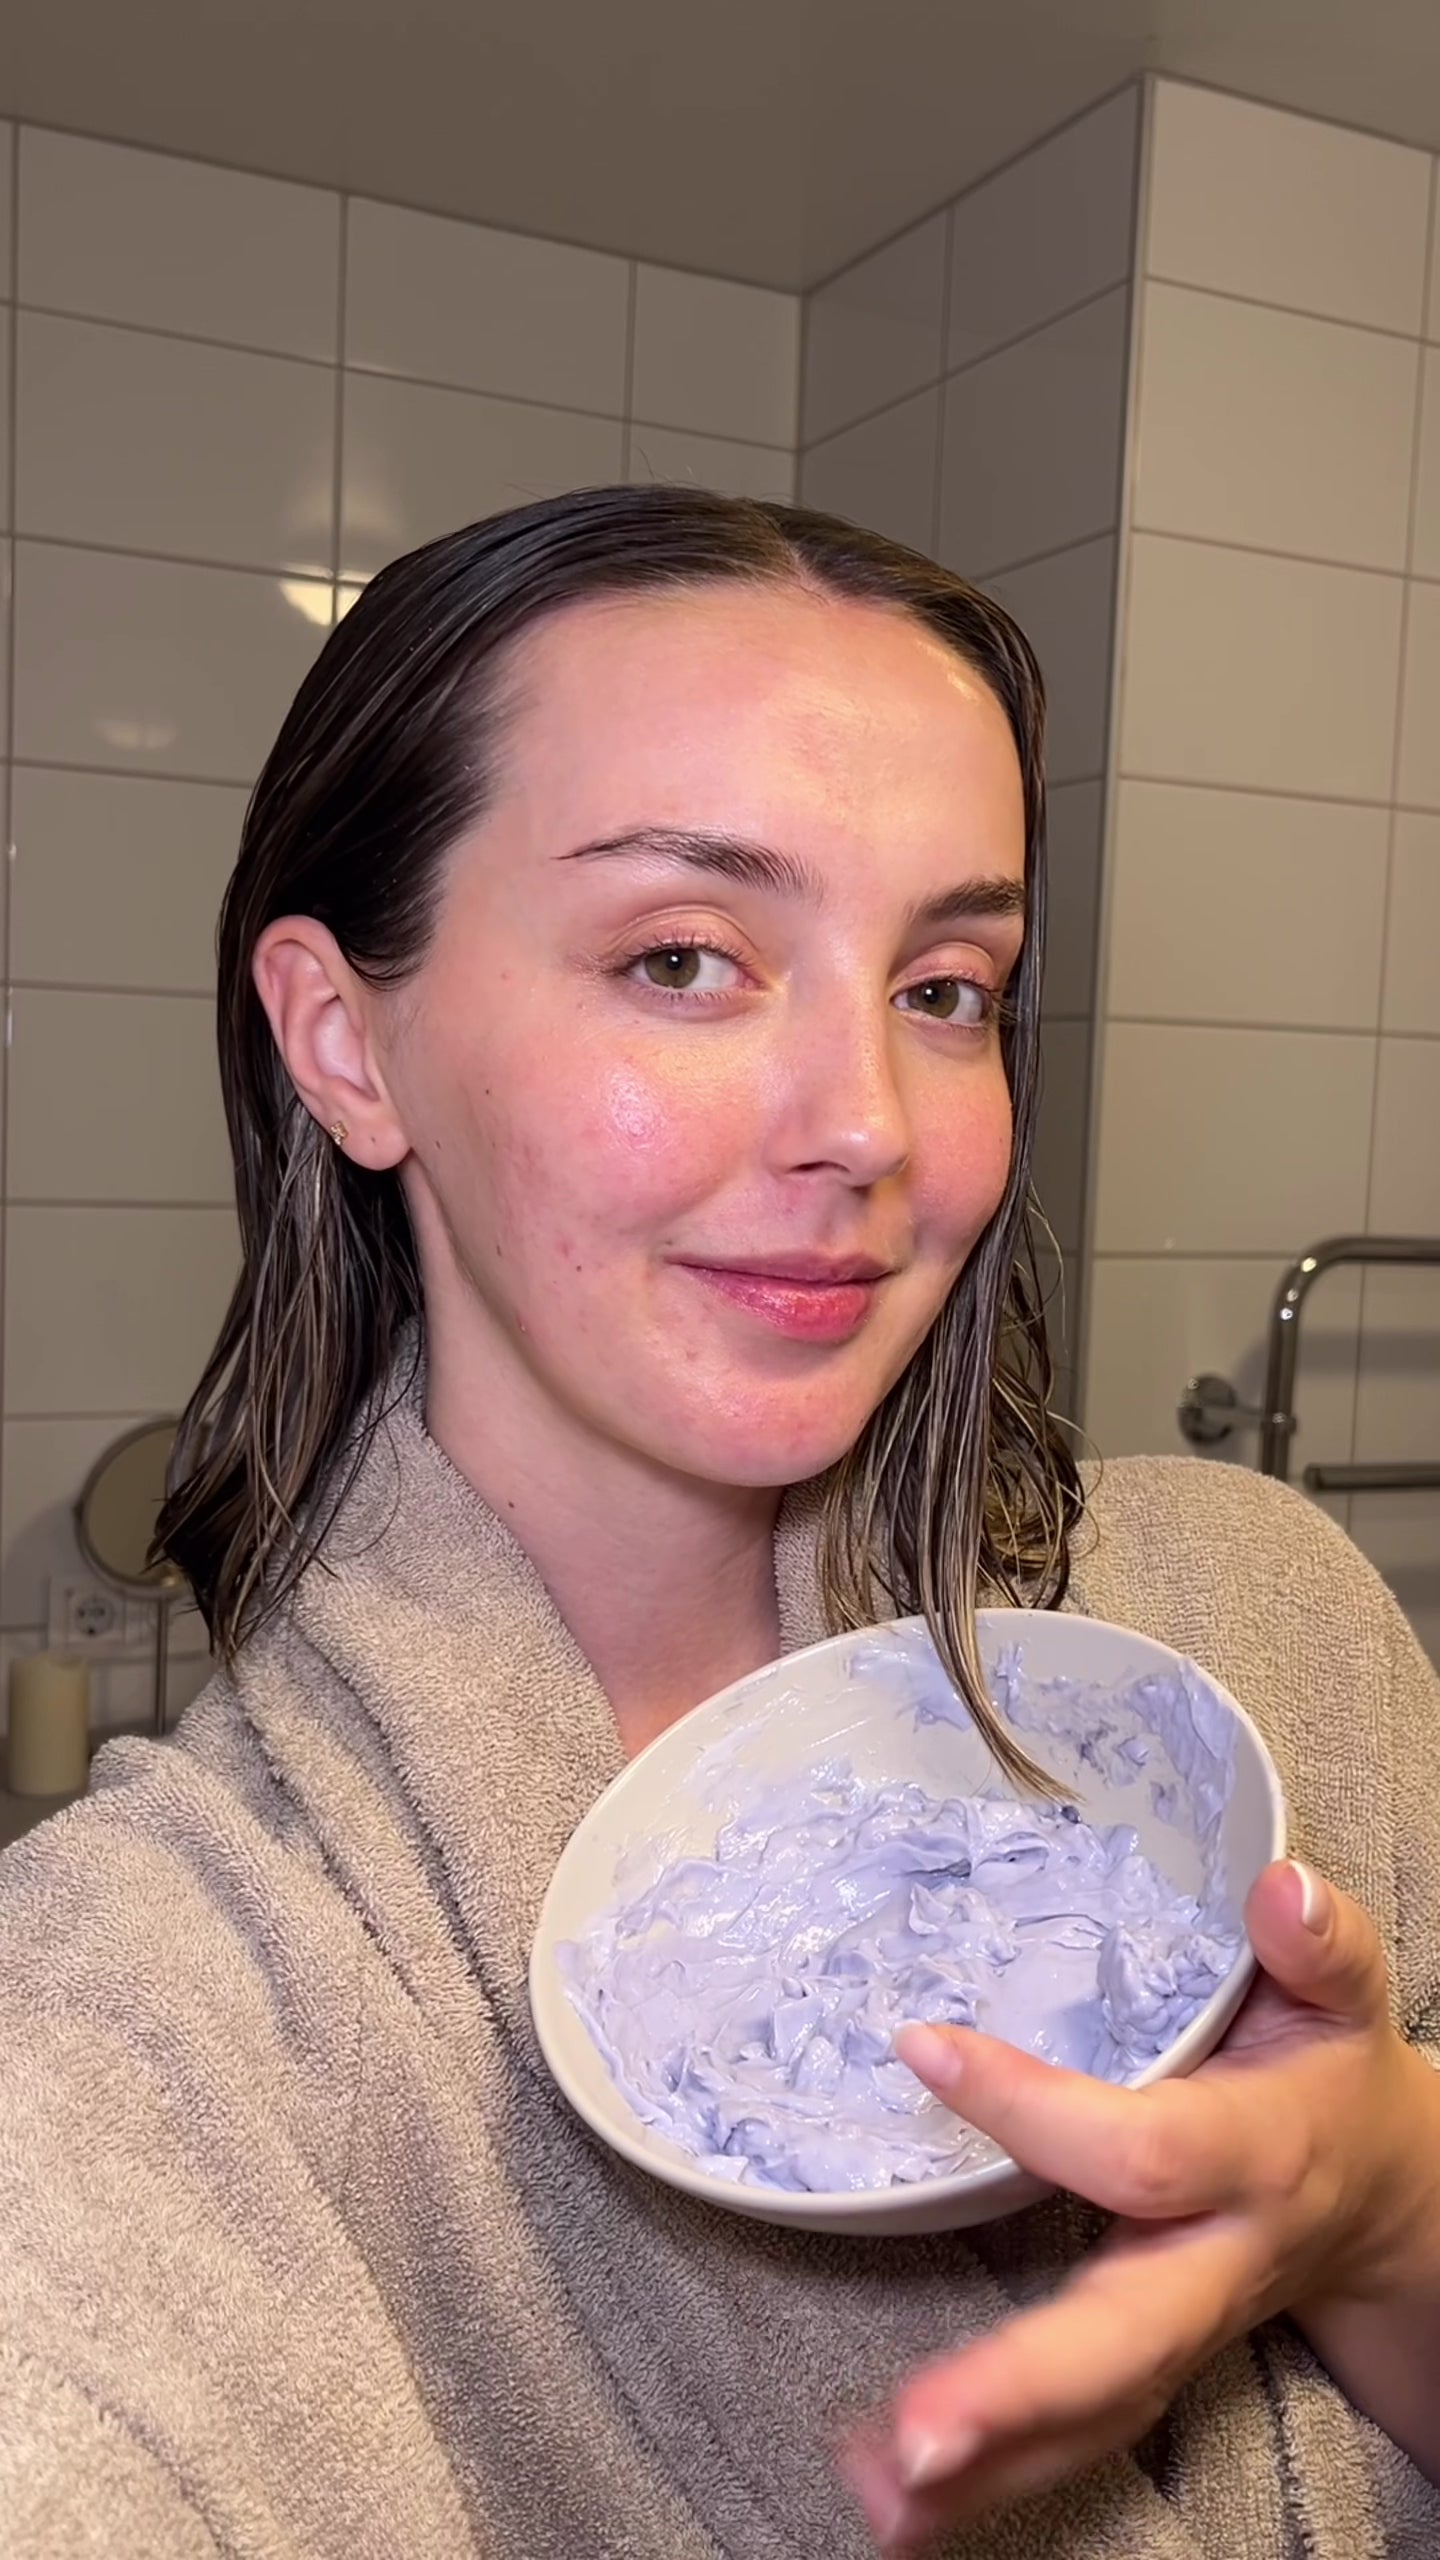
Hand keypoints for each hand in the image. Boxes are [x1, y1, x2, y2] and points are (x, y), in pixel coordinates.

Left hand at [840, 1858, 1439, 2552]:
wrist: (1382, 2198)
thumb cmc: (1327, 2069)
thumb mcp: (1341, 1995)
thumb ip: (1316, 1944)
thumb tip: (1275, 1883)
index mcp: (1256, 2158)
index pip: (1142, 2148)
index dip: (1035, 2105)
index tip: (922, 2044)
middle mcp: (1214, 2264)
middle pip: (1123, 2341)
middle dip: (1021, 2391)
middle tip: (913, 2433)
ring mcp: (1181, 2334)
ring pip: (1091, 2418)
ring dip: (984, 2467)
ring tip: (872, 2490)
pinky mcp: (1146, 2375)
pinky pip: (1073, 2442)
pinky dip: (988, 2486)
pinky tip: (895, 2509)